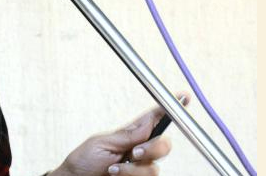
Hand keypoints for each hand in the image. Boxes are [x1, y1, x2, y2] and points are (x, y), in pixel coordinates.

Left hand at [48, 94, 189, 175]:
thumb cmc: (84, 162)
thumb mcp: (102, 143)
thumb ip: (127, 135)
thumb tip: (149, 122)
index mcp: (131, 136)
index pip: (154, 120)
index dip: (169, 109)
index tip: (182, 97)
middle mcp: (139, 152)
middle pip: (163, 145)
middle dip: (153, 148)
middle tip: (135, 152)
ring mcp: (140, 169)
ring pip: (154, 168)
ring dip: (134, 169)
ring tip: (113, 169)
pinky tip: (115, 175)